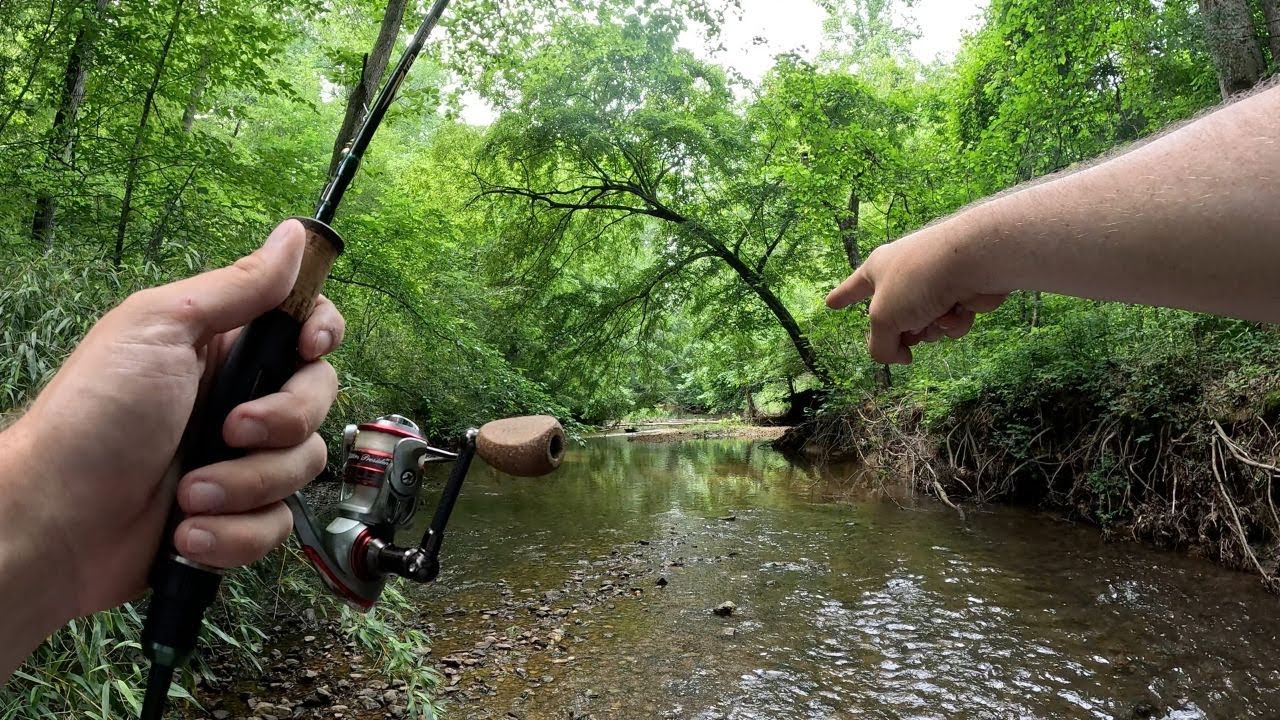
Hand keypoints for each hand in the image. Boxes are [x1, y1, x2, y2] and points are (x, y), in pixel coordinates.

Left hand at [2, 219, 344, 621]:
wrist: (52, 524)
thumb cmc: (94, 416)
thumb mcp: (161, 328)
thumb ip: (240, 286)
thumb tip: (294, 234)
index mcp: (222, 347)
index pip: (305, 326)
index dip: (320, 334)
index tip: (307, 348)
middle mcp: (237, 399)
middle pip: (317, 398)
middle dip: (281, 421)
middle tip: (227, 430)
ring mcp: (238, 461)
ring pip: (302, 466)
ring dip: (246, 485)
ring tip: (189, 496)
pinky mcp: (235, 518)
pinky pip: (277, 525)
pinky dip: (236, 534)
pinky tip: (190, 534)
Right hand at [825, 216, 1007, 363]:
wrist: (975, 259)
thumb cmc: (918, 280)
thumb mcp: (883, 318)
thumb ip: (880, 346)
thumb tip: (900, 357)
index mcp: (878, 270)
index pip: (853, 288)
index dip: (842, 297)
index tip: (830, 303)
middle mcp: (905, 274)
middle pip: (896, 319)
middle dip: (905, 330)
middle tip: (911, 324)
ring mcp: (935, 283)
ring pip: (927, 325)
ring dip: (933, 328)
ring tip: (940, 312)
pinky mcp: (962, 291)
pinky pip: (952, 321)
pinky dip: (956, 321)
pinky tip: (962, 309)